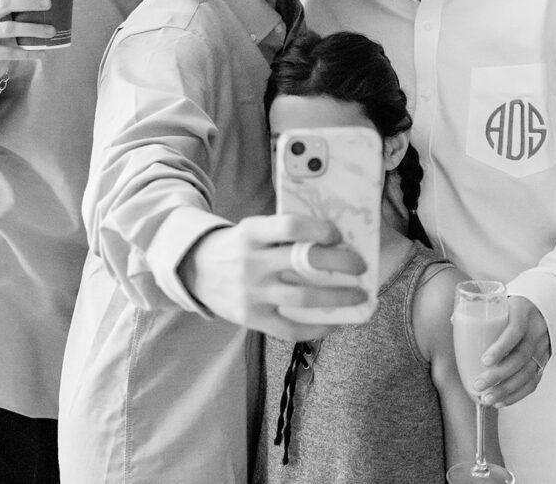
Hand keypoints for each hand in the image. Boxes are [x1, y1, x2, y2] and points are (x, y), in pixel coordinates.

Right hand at [0, 0, 55, 85]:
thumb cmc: (3, 36)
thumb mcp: (6, 19)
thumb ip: (19, 10)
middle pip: (4, 4)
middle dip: (28, 3)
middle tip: (49, 4)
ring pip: (9, 28)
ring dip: (33, 29)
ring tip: (52, 31)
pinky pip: (9, 52)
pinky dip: (28, 52)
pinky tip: (43, 52)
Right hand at [181, 215, 367, 340]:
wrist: (194, 270)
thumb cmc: (236, 247)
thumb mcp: (250, 229)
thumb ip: (281, 233)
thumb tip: (333, 239)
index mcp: (251, 233)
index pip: (290, 226)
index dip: (319, 229)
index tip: (338, 234)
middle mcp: (251, 262)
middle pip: (304, 263)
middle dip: (340, 263)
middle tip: (361, 265)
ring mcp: (251, 293)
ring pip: (303, 298)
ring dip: (338, 298)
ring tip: (360, 295)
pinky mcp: (251, 318)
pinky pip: (290, 329)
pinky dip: (317, 328)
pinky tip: (335, 322)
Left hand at [472, 295, 550, 407]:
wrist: (544, 309)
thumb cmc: (514, 307)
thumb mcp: (501, 302)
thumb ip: (478, 311)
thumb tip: (454, 321)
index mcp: (523, 313)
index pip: (515, 331)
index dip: (501, 347)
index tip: (484, 361)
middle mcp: (536, 332)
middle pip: (521, 357)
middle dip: (499, 374)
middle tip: (478, 385)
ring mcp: (542, 349)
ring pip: (527, 373)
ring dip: (506, 389)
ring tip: (487, 398)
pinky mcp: (543, 362)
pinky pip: (533, 382)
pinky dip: (517, 394)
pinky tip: (501, 402)